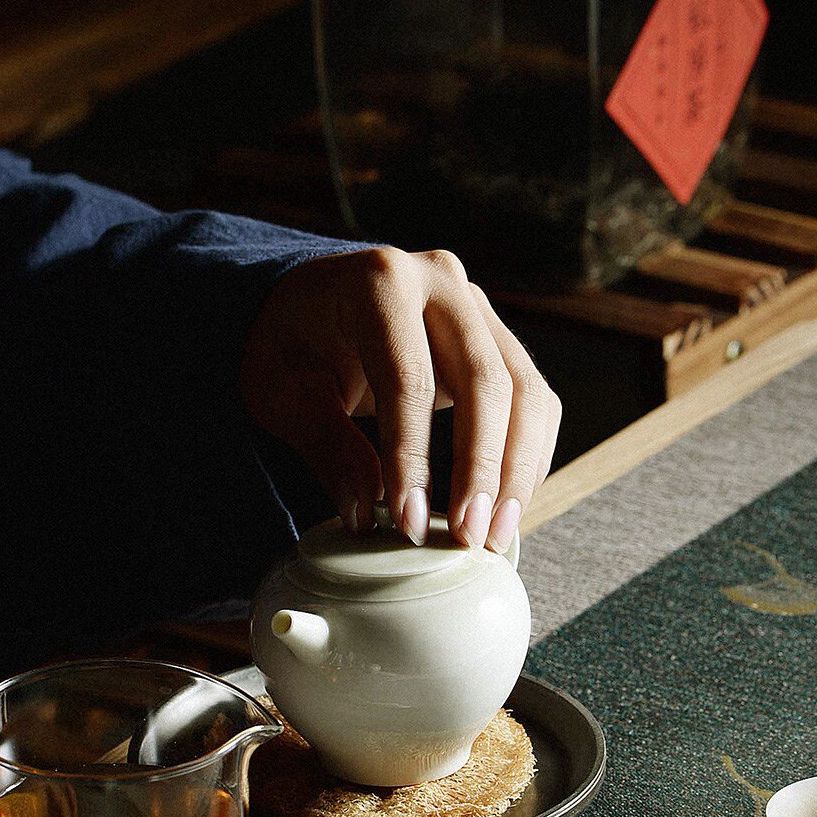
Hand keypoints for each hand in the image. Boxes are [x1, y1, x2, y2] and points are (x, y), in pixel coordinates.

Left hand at [242, 247, 560, 552]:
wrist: (310, 302)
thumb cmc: (291, 343)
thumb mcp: (283, 393)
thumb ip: (327, 447)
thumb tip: (365, 514)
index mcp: (379, 281)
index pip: (409, 379)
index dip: (413, 459)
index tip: (411, 523)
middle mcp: (441, 280)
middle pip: (486, 380)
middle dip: (482, 469)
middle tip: (470, 537)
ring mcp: (477, 305)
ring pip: (525, 391)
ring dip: (518, 469)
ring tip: (494, 534)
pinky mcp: (497, 337)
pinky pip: (533, 398)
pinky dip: (526, 455)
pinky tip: (504, 505)